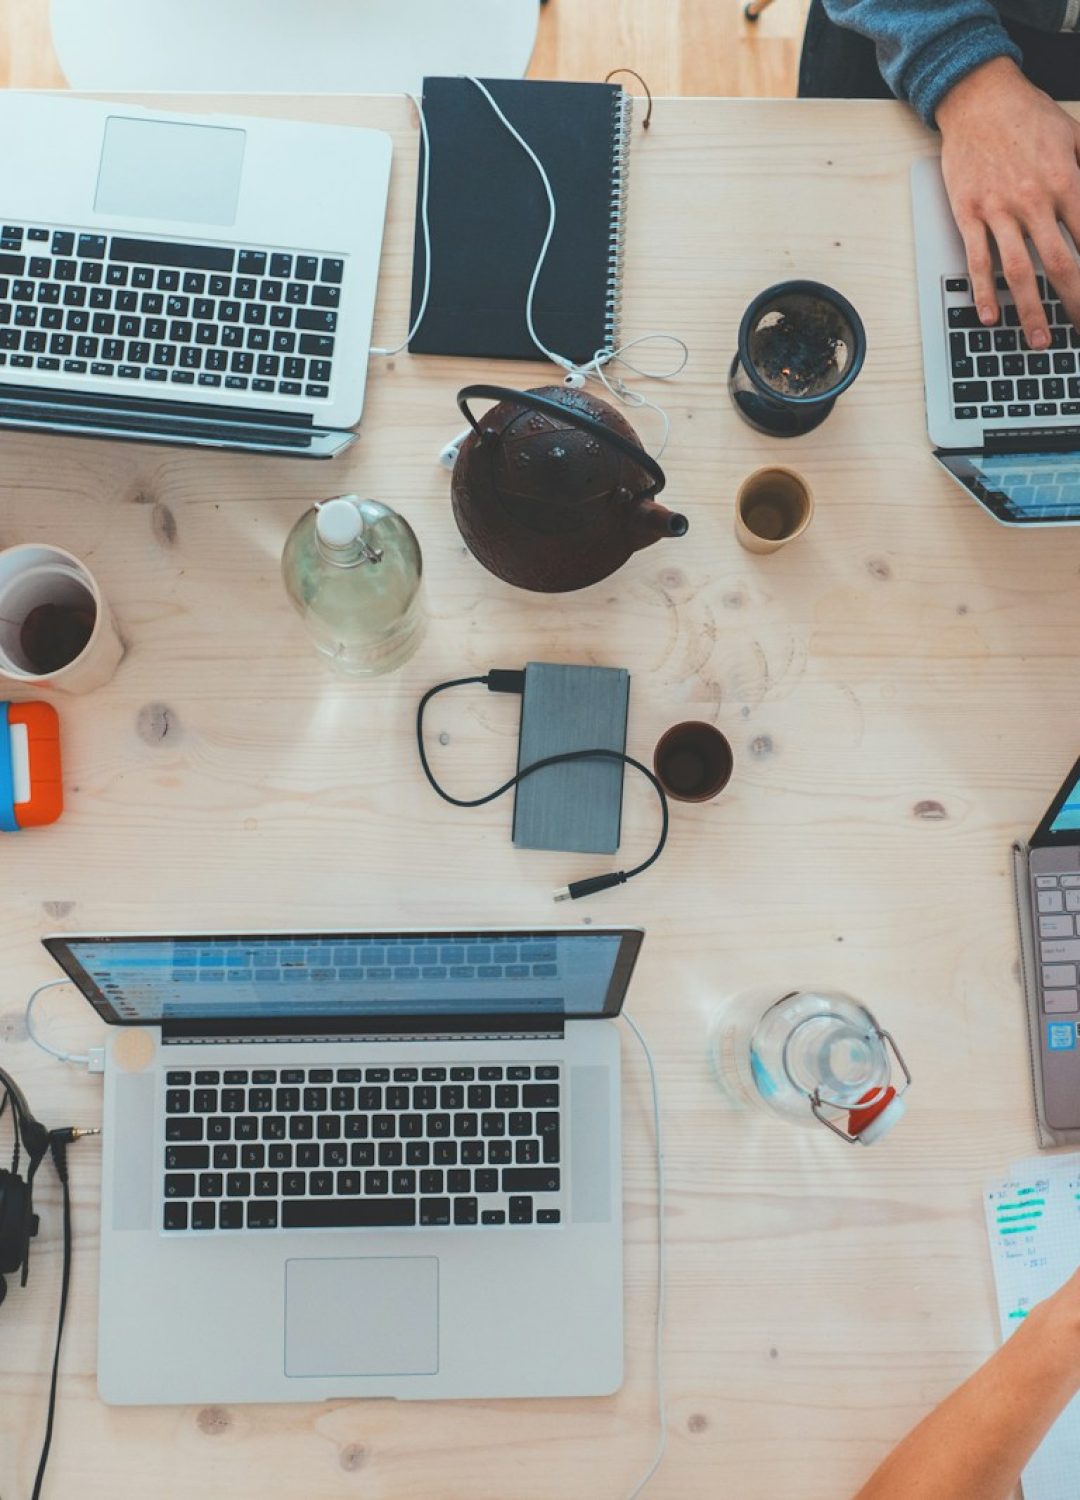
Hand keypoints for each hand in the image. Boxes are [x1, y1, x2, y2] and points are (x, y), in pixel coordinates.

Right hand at [937, 57, 1079, 348]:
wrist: (978, 99)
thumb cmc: (1027, 116)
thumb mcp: (1074, 136)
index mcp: (1064, 180)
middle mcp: (1033, 200)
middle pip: (1060, 263)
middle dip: (1074, 302)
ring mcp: (998, 210)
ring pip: (1019, 271)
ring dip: (1030, 310)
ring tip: (1040, 340)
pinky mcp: (969, 214)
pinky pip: (978, 261)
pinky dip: (984, 292)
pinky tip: (990, 317)